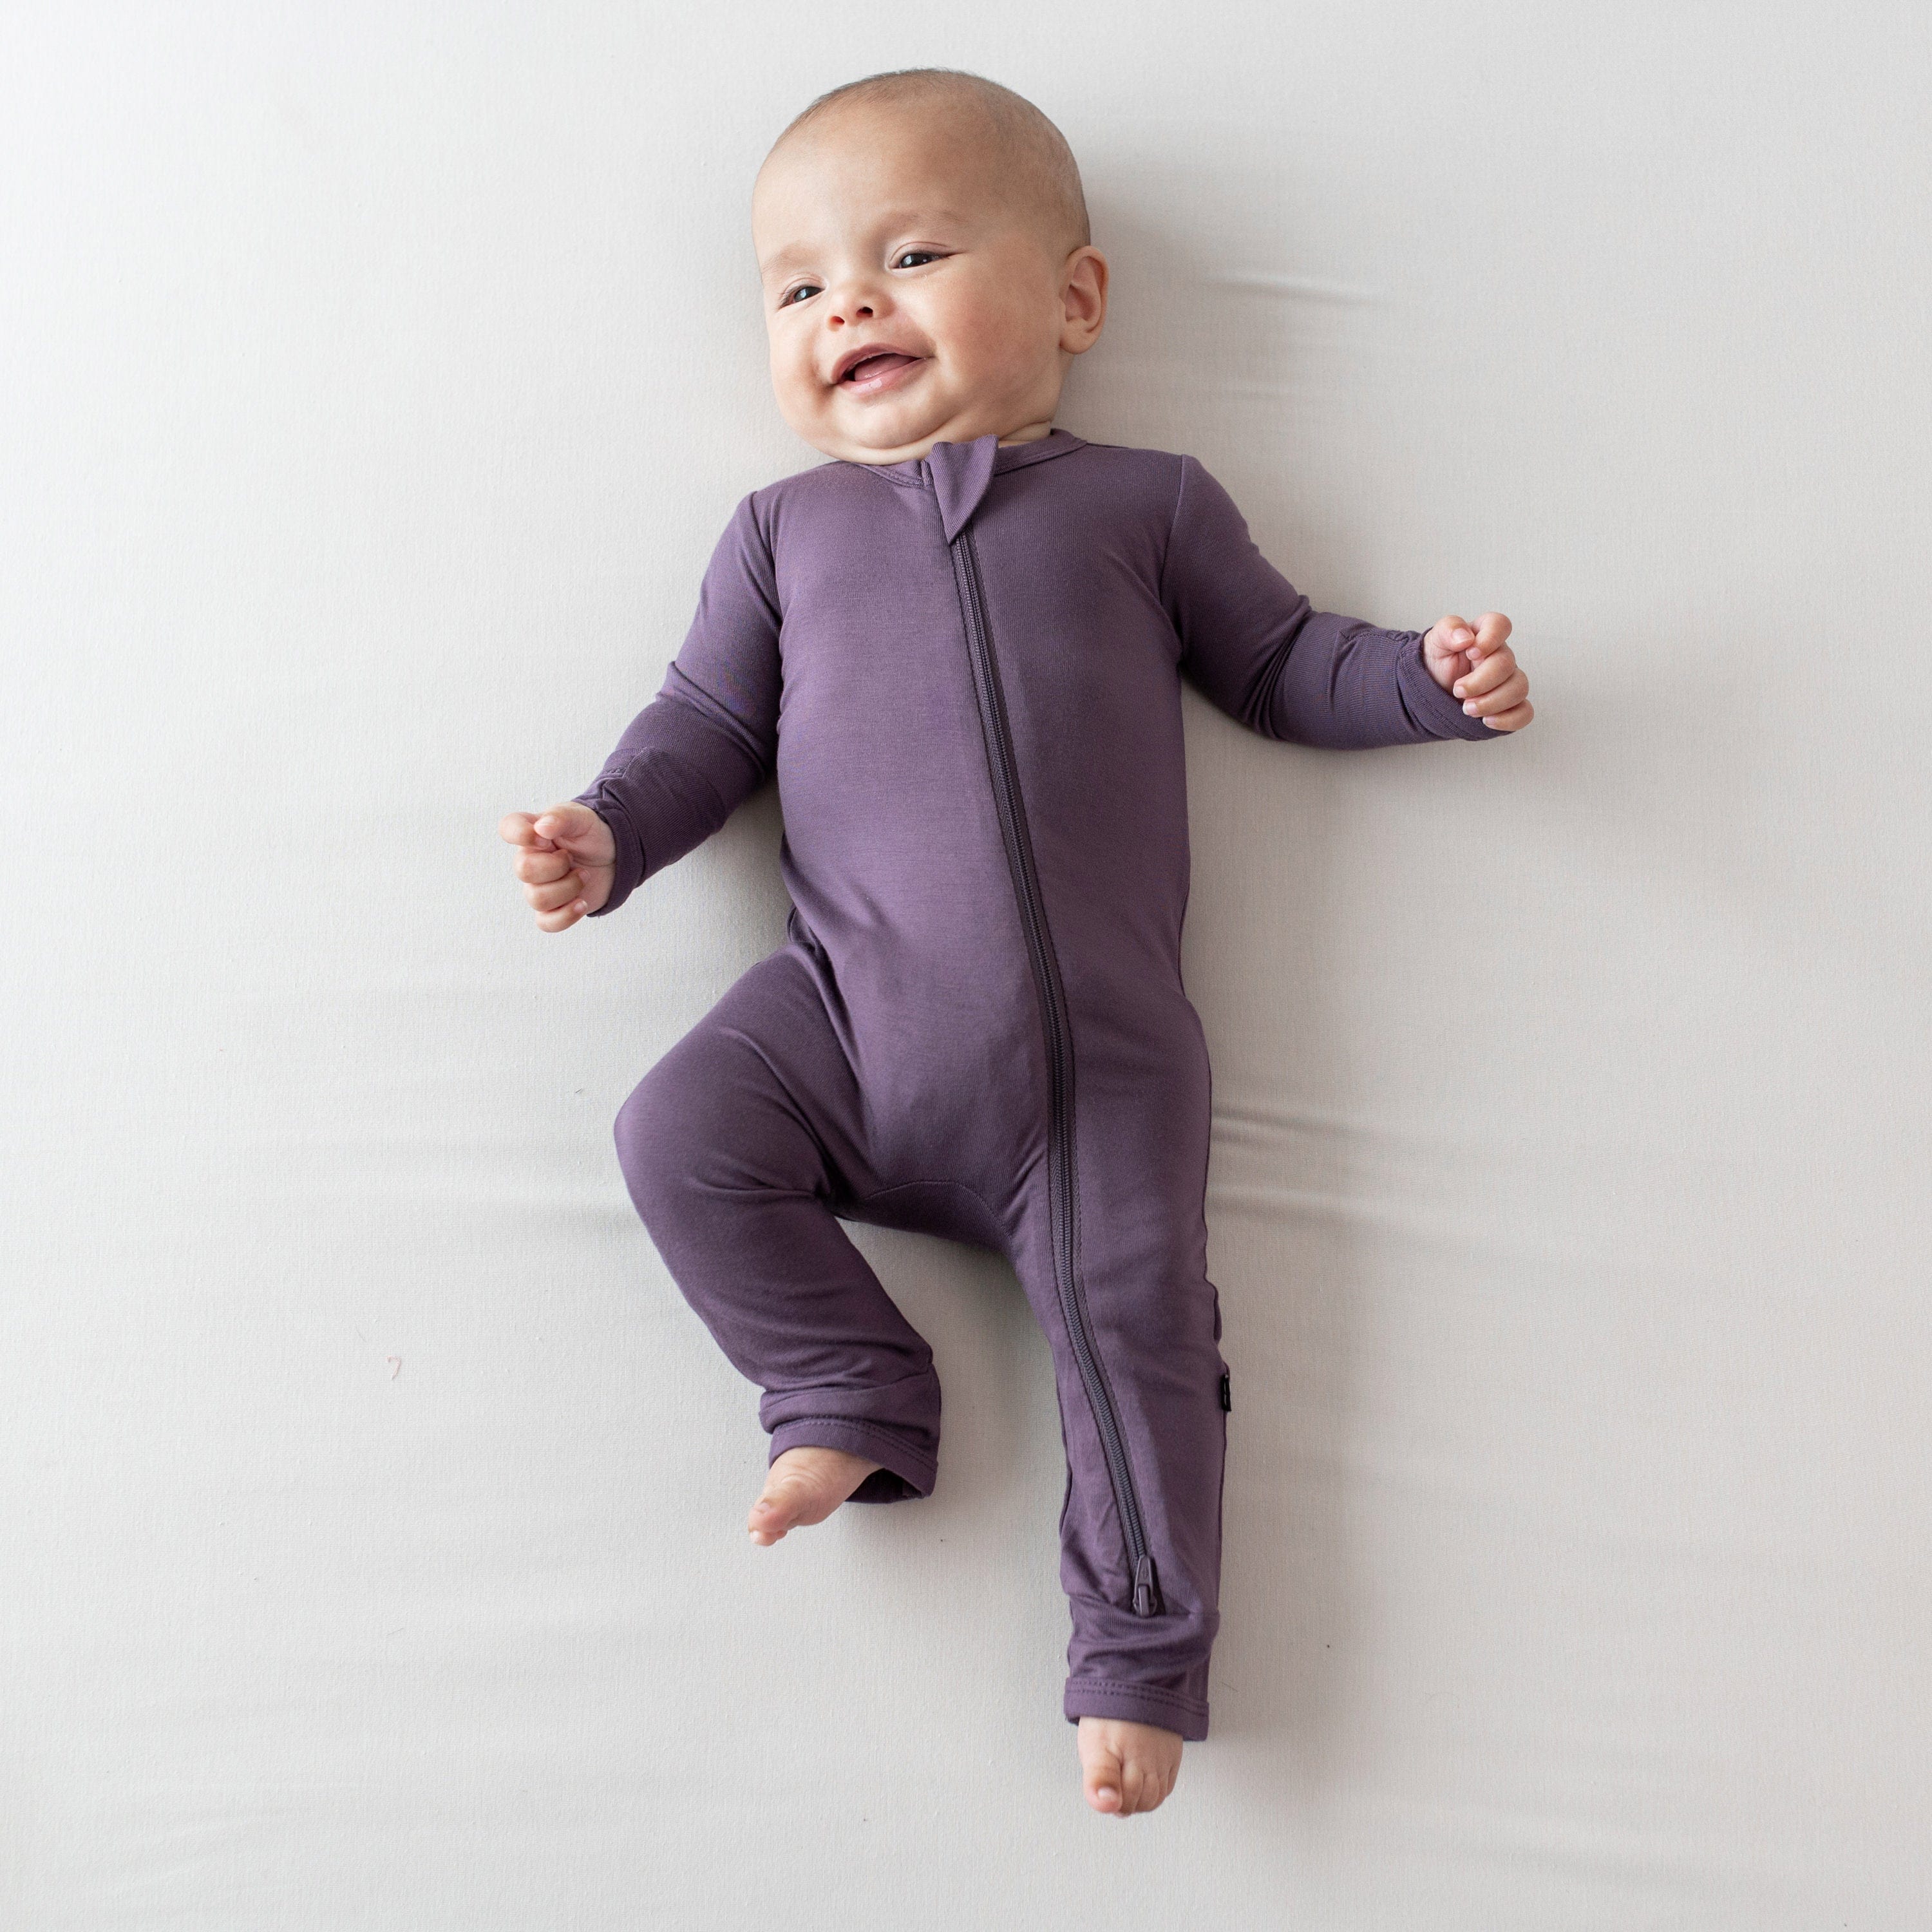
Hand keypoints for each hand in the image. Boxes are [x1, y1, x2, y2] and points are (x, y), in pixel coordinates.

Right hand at [498, 802, 615, 931]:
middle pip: (523, 870)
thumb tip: (542, 828)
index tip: (546, 839)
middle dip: (557, 866)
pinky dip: (566, 915)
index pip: (508, 828)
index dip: (522, 835)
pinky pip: (545, 923)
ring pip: (536, 899)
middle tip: (572, 858)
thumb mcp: (582, 817)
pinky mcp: (553, 908)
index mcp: (532, 832)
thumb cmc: (592, 834)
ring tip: (584, 875)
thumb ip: (561, 817)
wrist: (615, 856)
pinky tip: (582, 903)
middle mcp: (530, 859)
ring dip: (568, 888)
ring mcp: (539, 886)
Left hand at [1421, 611, 1532, 730]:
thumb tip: (1466, 638)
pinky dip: (1509, 719)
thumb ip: (1448, 630)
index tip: (1470, 652)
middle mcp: (1501, 656)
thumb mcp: (1434, 641)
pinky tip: (1486, 721)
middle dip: (1480, 681)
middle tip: (1457, 690)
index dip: (1490, 638)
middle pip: (1507, 664)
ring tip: (1467, 709)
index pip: (1500, 625)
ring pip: (1519, 689)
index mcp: (1484, 635)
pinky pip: (1525, 712)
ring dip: (1492, 702)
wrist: (1433, 690)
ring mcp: (1508, 681)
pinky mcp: (1510, 705)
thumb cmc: (1438, 662)